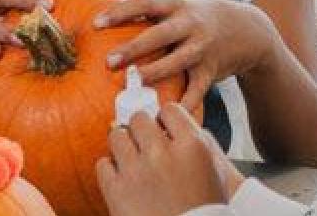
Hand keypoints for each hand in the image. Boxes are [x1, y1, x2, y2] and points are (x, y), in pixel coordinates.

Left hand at [94, 0, 276, 109]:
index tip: (97, 22)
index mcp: (177, 4)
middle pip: (160, 34)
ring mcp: (202, 48)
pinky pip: (197, 90)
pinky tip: (166, 115)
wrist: (248, 30)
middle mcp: (190, 24)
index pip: (145, 3)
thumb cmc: (201, 11)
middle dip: (134, 47)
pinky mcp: (211, 70)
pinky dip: (185, 103)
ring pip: (178, 61)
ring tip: (135, 81)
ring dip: (156, 72)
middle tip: (109, 61)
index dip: (121, 11)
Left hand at [97, 104, 226, 215]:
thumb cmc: (205, 211)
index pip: (169, 110)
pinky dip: (110, 170)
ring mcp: (137, 171)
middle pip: (140, 119)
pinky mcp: (116, 191)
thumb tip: (170, 124)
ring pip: (117, 136)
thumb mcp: (214, 171)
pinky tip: (121, 179)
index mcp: (192, 146)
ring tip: (131, 160)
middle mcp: (162, 154)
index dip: (165, 120)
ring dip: (123, 146)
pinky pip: (103, 164)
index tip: (163, 129)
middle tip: (144, 144)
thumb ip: (195, 142)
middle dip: (141, 131)